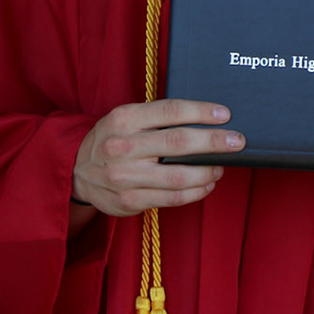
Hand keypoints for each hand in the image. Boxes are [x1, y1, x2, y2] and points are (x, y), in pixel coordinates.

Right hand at [70, 99, 243, 216]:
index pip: (171, 111)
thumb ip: (156, 118)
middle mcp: (123, 147)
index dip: (201, 112)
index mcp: (124, 119)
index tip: (225, 115)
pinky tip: (206, 184)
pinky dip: (195, 191)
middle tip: (237, 141)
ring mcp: (125, 177)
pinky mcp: (129, 201)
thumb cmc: (111, 140)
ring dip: (207, 171)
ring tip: (220, 166)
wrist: (76, 172)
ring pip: (178, 175)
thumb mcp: (124, 118)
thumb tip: (203, 119)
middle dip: (214, 142)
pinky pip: (171, 198)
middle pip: (179, 143)